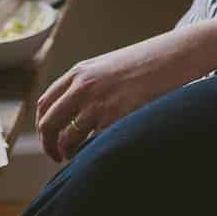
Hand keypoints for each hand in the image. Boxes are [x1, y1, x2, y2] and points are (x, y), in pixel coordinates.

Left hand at [35, 29, 213, 162]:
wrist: (174, 57)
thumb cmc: (146, 64)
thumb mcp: (108, 67)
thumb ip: (87, 84)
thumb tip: (74, 112)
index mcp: (78, 73)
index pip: (45, 105)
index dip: (42, 127)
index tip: (50, 139)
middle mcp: (82, 88)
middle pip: (49, 125)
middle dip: (49, 146)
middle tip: (57, 157)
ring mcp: (98, 103)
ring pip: (68, 140)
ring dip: (69, 154)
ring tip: (79, 159)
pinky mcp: (116, 118)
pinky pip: (93, 145)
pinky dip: (92, 155)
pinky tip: (100, 155)